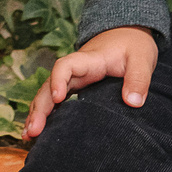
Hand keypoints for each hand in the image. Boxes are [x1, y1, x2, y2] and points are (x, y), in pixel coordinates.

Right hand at [26, 27, 159, 138]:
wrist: (127, 35)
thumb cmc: (134, 46)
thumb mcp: (142, 59)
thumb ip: (138, 79)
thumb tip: (133, 103)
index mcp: (89, 60)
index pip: (66, 65)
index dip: (58, 80)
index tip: (59, 98)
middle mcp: (75, 70)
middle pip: (49, 85)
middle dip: (40, 107)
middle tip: (34, 131)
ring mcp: (72, 79)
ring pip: (47, 94)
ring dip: (37, 113)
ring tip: (28, 136)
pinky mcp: (74, 87)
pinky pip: (54, 100)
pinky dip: (44, 114)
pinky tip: (36, 132)